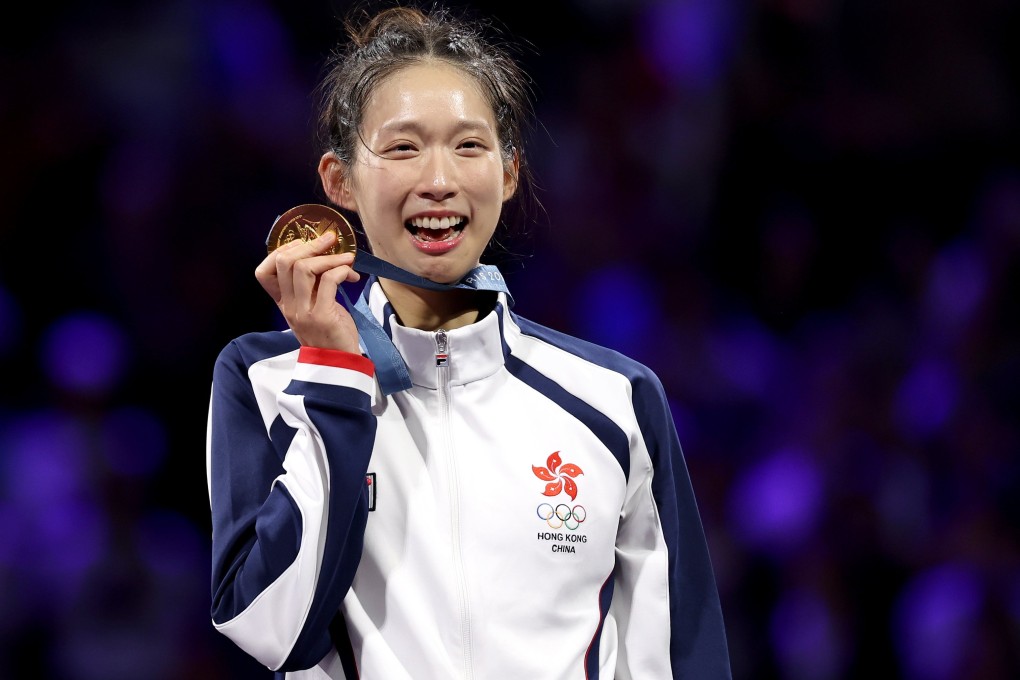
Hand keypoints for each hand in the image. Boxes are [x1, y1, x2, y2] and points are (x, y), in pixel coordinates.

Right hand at [254, 232, 361, 352]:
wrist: (338, 364)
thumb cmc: (329, 333)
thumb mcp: (313, 307)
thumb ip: (312, 285)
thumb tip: (324, 254)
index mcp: (283, 303)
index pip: (263, 272)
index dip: (282, 251)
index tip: (305, 245)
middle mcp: (289, 306)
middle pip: (285, 262)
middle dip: (310, 245)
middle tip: (330, 240)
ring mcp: (303, 312)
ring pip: (304, 268)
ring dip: (329, 257)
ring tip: (347, 259)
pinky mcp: (322, 316)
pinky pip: (328, 280)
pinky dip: (342, 270)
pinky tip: (351, 275)